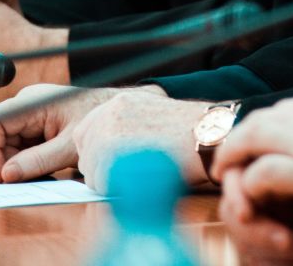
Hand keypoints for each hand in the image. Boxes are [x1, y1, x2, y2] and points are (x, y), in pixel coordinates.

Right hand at [0, 84, 161, 182]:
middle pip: (0, 137)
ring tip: (43, 176)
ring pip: (11, 145)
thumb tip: (6, 175)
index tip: (1, 176)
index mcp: (32, 101)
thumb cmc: (99, 121)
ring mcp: (32, 116)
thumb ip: (37, 161)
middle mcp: (27, 105)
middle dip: (7, 162)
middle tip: (24, 184)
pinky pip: (24, 147)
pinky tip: (48, 170)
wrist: (120, 114)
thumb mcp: (68, 146)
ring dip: (20, 164)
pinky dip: (30, 162)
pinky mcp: (39, 126)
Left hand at [69, 89, 206, 190]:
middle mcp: (109, 113)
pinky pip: (99, 182)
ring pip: (90, 169)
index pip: (86, 131)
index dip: (96, 152)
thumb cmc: (191, 133)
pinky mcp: (112, 152)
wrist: (208, 135)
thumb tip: (107, 153)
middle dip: (99, 167)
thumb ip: (127, 127)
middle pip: (84, 151)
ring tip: (138, 177)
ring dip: (107, 180)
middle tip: (125, 175)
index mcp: (118, 103)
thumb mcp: (155, 115)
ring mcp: (109, 131)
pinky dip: (114, 190)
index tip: (110, 163)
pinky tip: (138, 183)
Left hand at [215, 96, 292, 257]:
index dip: (268, 126)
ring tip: (226, 176)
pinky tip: (250, 199)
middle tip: (229, 159)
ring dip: (234, 156)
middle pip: (264, 116)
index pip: (289, 107)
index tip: (260, 145)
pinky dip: (249, 184)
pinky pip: (262, 171)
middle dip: (241, 137)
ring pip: (253, 136)